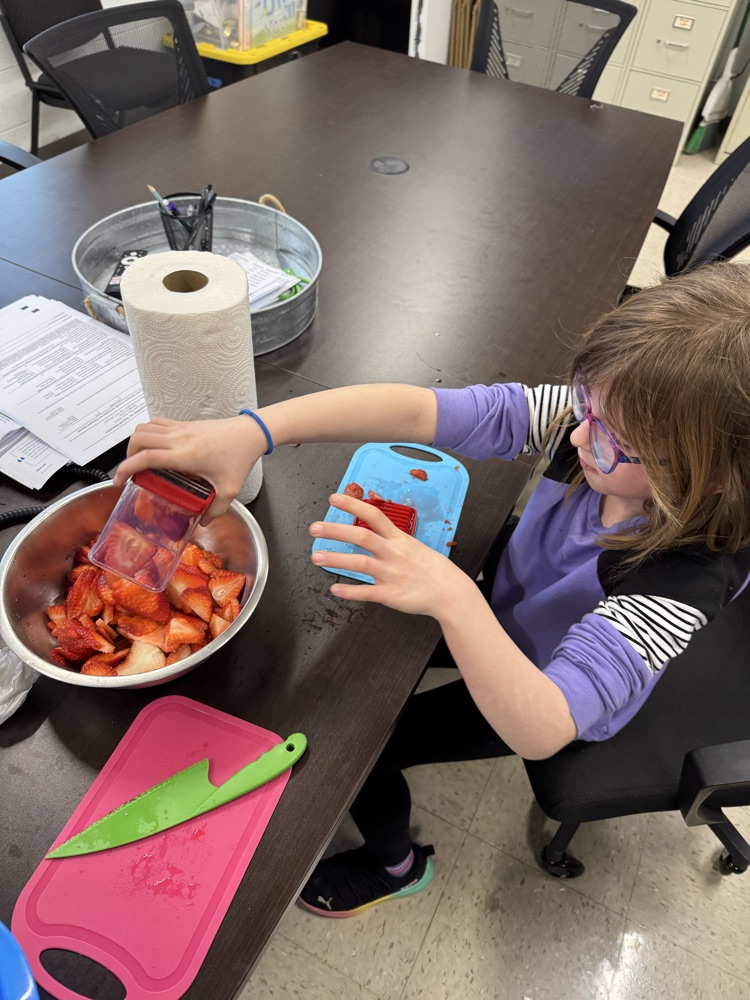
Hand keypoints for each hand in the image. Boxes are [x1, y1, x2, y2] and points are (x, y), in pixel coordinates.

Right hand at [113, 415, 264, 520]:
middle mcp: (179, 439)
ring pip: (144, 427)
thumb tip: (203, 522)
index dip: (126, 468)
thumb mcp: (230, 490)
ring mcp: (180, 428)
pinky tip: (156, 447)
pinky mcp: (184, 423)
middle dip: (127, 456)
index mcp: (186, 456)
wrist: (250, 433)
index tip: (118, 481)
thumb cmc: (240, 457)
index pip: (146, 457)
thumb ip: (216, 510)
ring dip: (135, 442)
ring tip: (140, 459)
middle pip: (138, 439)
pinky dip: (148, 432)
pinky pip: (157, 422)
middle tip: (131, 472)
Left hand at [309, 494, 471, 617]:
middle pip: (362, 537)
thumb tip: (371, 526)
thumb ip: (391, 538)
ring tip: (316, 557)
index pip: (374, 515)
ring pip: (361, 564)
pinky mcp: (392, 595)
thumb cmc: (431, 568)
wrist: (450, 592)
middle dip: (336, 531)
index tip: (334, 498)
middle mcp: (393, 553)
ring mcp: (392, 574)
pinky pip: (367, 593)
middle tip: (314, 528)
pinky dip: (350, 592)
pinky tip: (335, 590)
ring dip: (336, 559)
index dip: (353, 505)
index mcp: (399, 539)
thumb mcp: (413, 545)